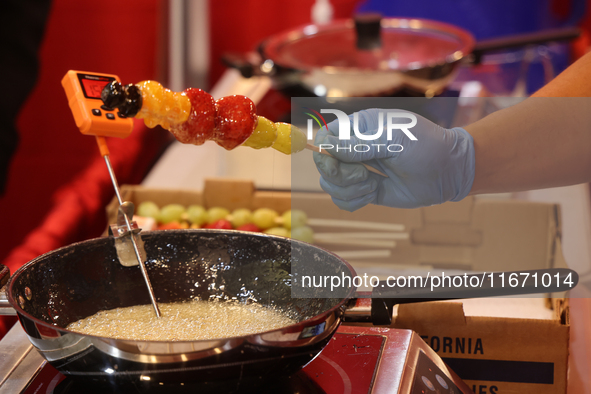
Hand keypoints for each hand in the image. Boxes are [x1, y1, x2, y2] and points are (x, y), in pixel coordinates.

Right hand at [313, 109, 474, 210]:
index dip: (323, 152)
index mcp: (358, 128)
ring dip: (351, 190)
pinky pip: (343, 201)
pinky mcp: (365, 191)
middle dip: (341, 175)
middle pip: (324, 165)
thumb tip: (327, 147)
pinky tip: (374, 193)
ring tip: (375, 184)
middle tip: (364, 174)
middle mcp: (354, 148)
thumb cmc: (426, 146)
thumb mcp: (394, 139)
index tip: (337, 163)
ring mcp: (358, 171)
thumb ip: (359, 145)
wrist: (449, 170)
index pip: (324, 138)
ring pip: (331, 185)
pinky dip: (355, 201)